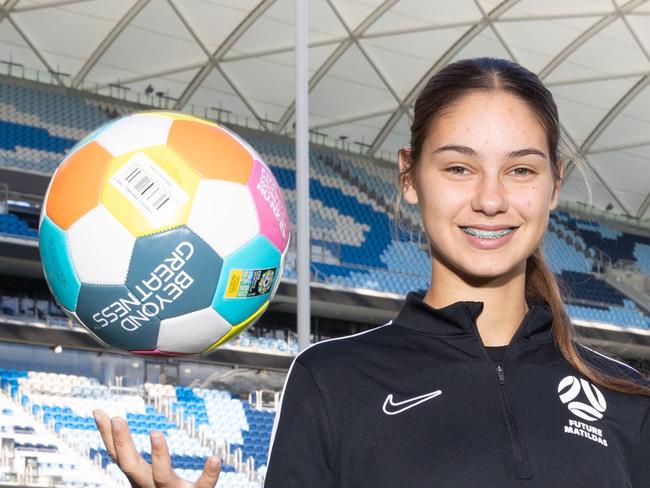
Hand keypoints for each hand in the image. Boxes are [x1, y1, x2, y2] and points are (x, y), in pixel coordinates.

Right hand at [93, 409, 220, 487]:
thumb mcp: (144, 475)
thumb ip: (131, 457)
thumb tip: (113, 424)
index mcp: (140, 478)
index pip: (119, 456)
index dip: (106, 435)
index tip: (98, 411)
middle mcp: (150, 486)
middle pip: (131, 465)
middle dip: (122, 443)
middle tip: (118, 418)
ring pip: (162, 477)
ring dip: (159, 455)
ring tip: (156, 432)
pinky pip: (203, 486)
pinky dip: (209, 474)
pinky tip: (215, 459)